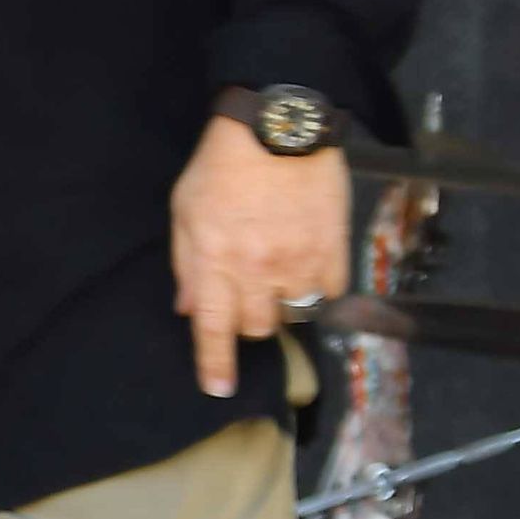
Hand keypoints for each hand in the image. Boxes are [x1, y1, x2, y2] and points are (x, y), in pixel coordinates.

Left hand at [170, 114, 348, 397]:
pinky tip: (305, 265)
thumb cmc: (222, 165)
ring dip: (280, 304)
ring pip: (293, 315)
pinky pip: (329, 294)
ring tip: (275, 274)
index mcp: (215, 259)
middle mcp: (257, 269)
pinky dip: (316, 288)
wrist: (278, 129)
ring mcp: (299, 262)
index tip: (218, 389)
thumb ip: (187, 263)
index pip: (213, 328)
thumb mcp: (185, 209)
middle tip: (245, 290)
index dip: (215, 364)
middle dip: (246, 319)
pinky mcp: (333, 251)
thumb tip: (189, 308)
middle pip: (255, 327)